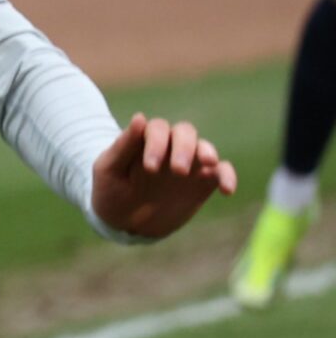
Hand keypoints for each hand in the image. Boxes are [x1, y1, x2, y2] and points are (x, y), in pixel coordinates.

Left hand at [89, 113, 235, 239]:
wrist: (123, 221)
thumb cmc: (111, 190)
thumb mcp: (109, 170)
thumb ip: (124, 146)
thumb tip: (140, 116)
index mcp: (144, 140)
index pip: (157, 129)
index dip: (156, 143)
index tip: (150, 168)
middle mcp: (169, 147)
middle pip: (185, 133)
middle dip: (184, 148)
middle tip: (178, 171)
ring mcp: (189, 163)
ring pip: (205, 148)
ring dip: (208, 153)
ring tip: (208, 165)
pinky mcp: (204, 181)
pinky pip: (222, 172)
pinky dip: (228, 176)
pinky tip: (227, 190)